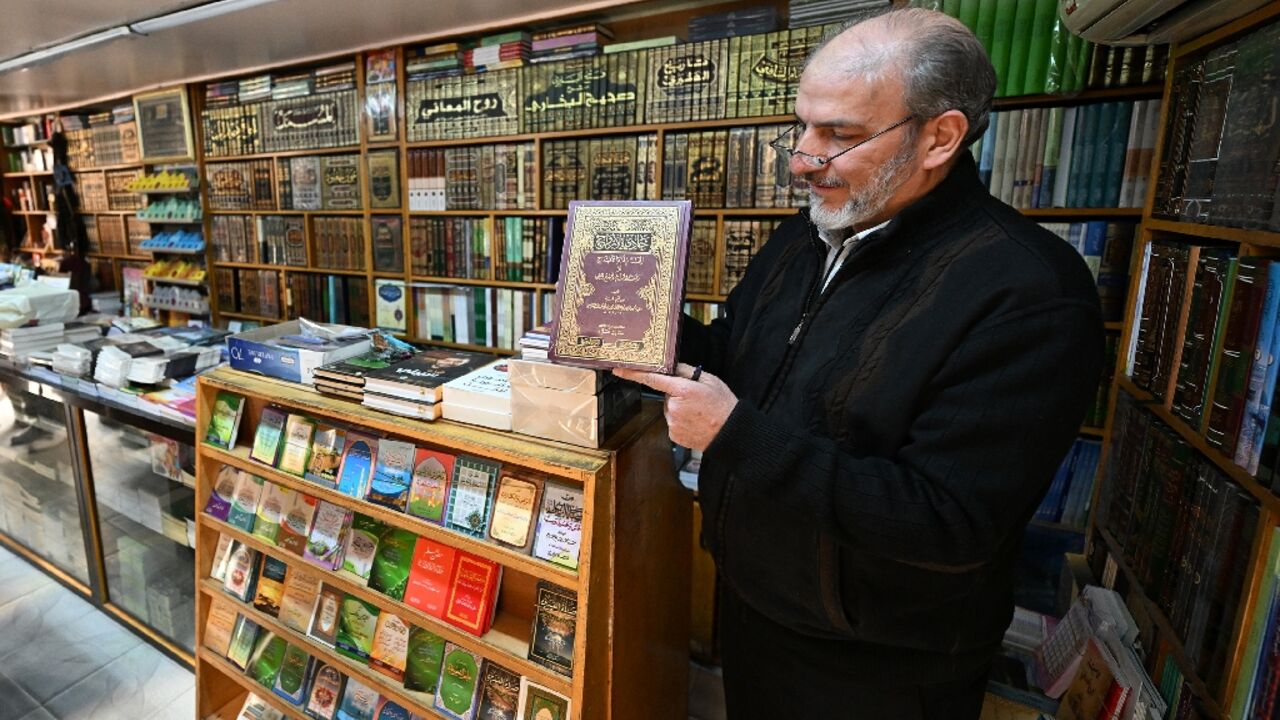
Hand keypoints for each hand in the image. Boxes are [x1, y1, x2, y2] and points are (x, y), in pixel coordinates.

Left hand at [612, 363, 736, 451]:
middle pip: (666, 395)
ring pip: (669, 409)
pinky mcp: (673, 435)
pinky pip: (672, 422)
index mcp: (683, 390)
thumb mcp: (709, 381)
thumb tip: (670, 367)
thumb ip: (687, 372)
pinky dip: (681, 421)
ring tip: (698, 413)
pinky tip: (695, 422)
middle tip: (696, 400)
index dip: (633, 374)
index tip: (618, 370)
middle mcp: (674, 407)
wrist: (731, 433)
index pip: (652, 379)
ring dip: (679, 409)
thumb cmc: (723, 405)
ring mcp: (673, 423)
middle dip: (677, 395)